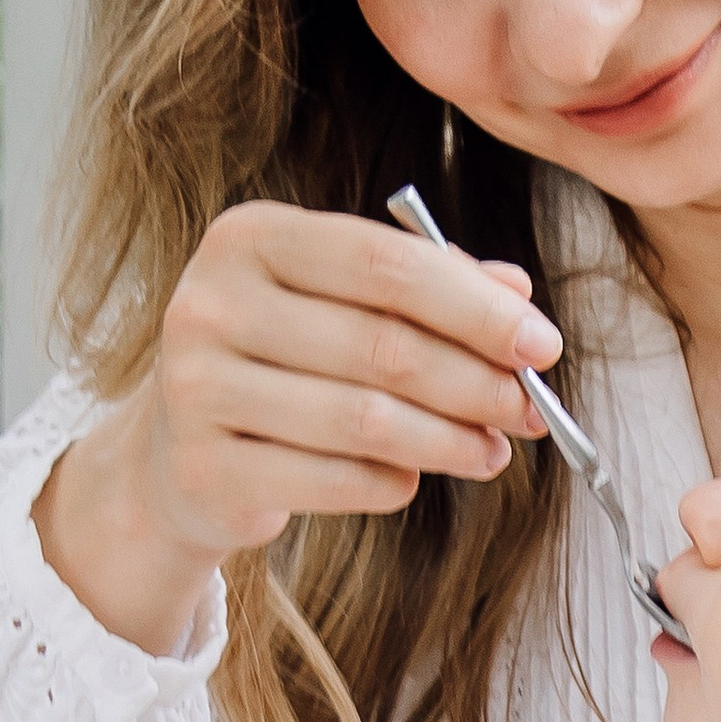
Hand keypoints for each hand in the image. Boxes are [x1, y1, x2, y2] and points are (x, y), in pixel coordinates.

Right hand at [33, 202, 563, 654]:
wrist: (176, 453)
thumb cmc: (279, 364)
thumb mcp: (341, 305)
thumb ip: (426, 288)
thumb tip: (518, 293)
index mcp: (252, 237)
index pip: (387, 263)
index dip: (476, 308)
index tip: (544, 345)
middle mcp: (211, 302)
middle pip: (384, 345)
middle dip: (477, 383)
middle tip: (532, 409)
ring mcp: (197, 387)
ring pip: (365, 420)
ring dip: (449, 441)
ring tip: (493, 451)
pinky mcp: (204, 468)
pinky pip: (335, 481)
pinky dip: (394, 483)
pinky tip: (415, 478)